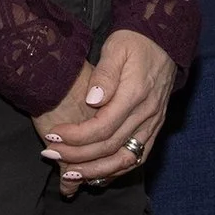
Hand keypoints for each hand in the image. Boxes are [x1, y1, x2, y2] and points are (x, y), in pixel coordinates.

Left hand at [41, 31, 176, 193]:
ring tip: (70, 173)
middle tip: (51, 154)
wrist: (163, 41)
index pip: (102, 127)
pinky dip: (116, 170)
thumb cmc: (134, 42)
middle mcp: (146, 114)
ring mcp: (153, 124)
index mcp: (135, 94)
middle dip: (78, 156)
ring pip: (125, 159)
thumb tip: (92, 99)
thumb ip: (105, 74)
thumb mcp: (116, 48)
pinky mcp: (154, 128)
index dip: (76, 137)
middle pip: (110, 147)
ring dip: (96, 171)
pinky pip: (137, 158)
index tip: (53, 136)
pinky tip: (96, 173)